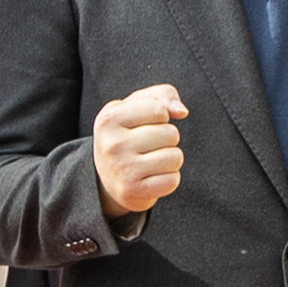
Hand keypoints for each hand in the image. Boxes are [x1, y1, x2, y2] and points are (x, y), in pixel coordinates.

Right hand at [92, 82, 188, 213]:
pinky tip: (152, 177)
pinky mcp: (133, 192)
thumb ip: (162, 95)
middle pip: (171, 134)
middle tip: (148, 145)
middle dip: (168, 138)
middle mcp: (112, 144)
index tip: (146, 123)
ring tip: (152, 160)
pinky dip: (169, 178)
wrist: (106, 177)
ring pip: (175, 157)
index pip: (159, 110)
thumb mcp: (136, 106)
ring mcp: (122, 170)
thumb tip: (181, 111)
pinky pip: (172, 181)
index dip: (161, 116)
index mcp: (109, 119)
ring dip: (171, 159)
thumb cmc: (127, 133)